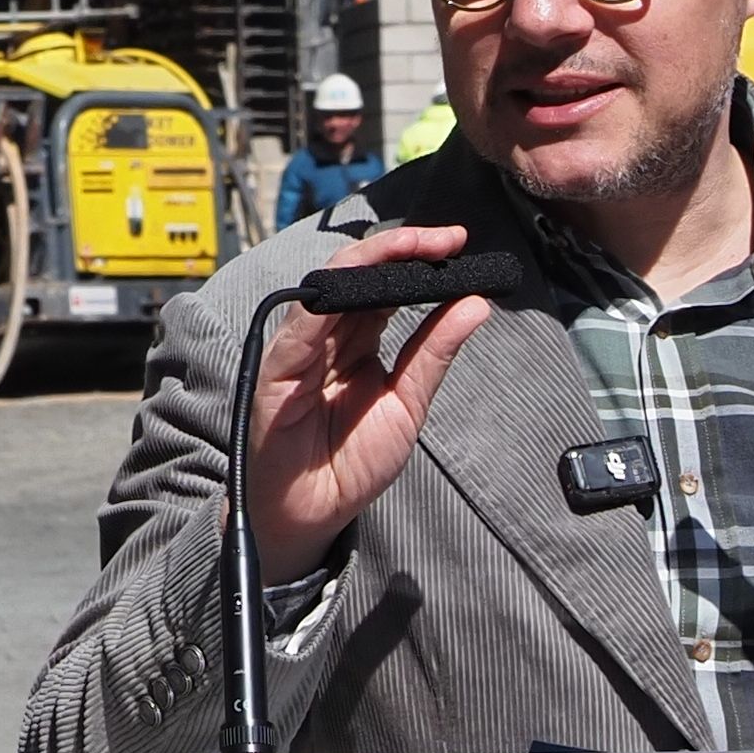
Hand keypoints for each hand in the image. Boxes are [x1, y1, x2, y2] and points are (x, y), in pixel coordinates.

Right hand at [242, 225, 497, 585]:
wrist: (311, 513)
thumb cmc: (351, 463)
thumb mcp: (407, 404)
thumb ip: (433, 354)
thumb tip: (476, 304)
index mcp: (358, 342)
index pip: (387, 285)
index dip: (419, 260)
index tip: (460, 245)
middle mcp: (328, 337)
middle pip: (359, 275)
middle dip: (402, 249)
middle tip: (447, 239)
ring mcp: (301, 349)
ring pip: (329, 287)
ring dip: (370, 261)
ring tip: (413, 248)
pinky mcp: (278, 371)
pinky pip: (301, 327)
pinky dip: (327, 302)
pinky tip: (357, 283)